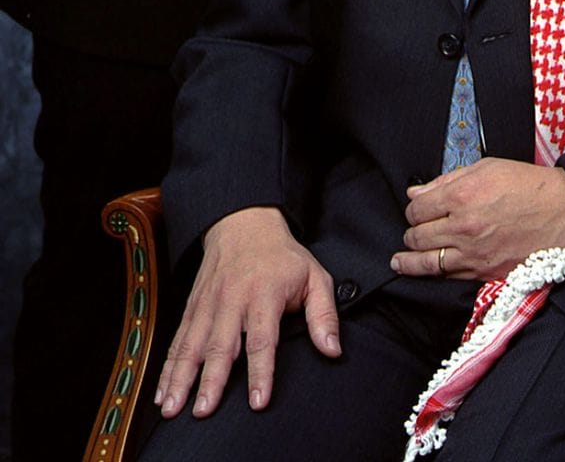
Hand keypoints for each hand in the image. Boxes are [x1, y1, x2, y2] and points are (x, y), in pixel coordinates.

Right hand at [154, 205, 339, 418]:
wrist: (244, 222)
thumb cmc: (282, 256)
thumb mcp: (315, 276)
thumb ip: (324, 315)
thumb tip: (333, 350)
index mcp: (264, 293)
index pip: (262, 339)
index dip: (261, 372)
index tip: (257, 402)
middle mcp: (232, 299)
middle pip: (220, 345)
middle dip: (211, 380)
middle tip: (204, 410)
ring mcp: (209, 303)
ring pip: (192, 345)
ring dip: (181, 378)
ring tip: (174, 408)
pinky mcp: (192, 307)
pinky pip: (178, 340)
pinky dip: (168, 367)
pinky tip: (163, 392)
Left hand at [391, 157, 564, 280]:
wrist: (564, 213)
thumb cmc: (528, 185)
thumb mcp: (487, 168)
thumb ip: (448, 180)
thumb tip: (417, 192)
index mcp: (461, 196)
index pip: (417, 209)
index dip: (412, 209)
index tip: (416, 209)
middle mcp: (463, 228)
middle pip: (418, 236)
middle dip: (410, 233)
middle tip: (411, 232)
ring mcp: (473, 254)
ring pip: (428, 263)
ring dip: (409, 261)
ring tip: (399, 262)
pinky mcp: (485, 273)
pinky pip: (450, 278)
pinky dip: (434, 275)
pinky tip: (427, 273)